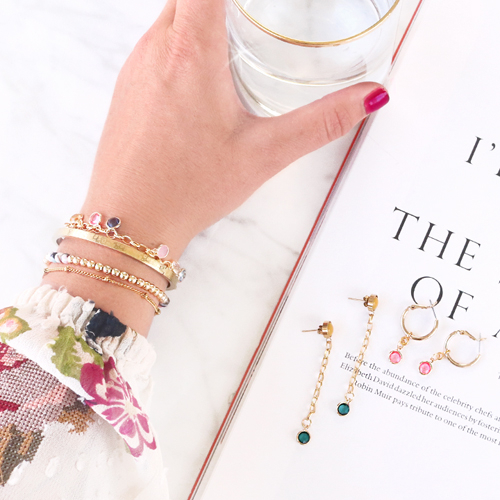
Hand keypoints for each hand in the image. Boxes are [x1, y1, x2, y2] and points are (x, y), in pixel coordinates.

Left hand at [82, 0, 388, 259]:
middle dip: (226, 1)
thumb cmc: (186, 189)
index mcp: (191, 51)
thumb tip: (367, 97)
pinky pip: (157, 43)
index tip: (266, 2)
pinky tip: (204, 77)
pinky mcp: (128, 86)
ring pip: (171, 13)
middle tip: (259, 18)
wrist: (132, 220)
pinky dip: (183, 40)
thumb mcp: (264, 154)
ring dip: (203, 14)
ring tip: (238, 38)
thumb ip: (320, 122)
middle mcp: (156, 48)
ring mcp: (136, 66)